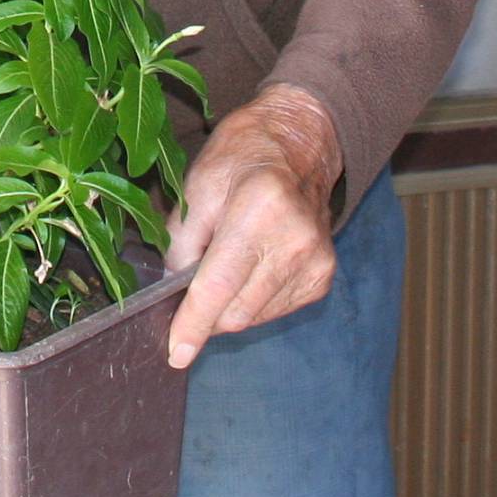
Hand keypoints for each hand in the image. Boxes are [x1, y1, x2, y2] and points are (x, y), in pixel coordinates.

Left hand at [163, 83, 342, 369]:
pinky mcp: (324, 277)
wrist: (301, 143)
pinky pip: (275, 310)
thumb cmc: (242, 155)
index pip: (221, 283)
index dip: (194, 322)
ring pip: (254, 316)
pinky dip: (251, 300)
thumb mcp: (197, 182)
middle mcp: (295, 241)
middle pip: (238, 310)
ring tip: (223, 262)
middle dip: (205, 312)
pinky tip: (249, 267)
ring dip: (228, 306)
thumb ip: (182, 239)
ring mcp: (316, 262)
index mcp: (260, 209)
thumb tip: (173, 289)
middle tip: (187, 285)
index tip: (177, 354)